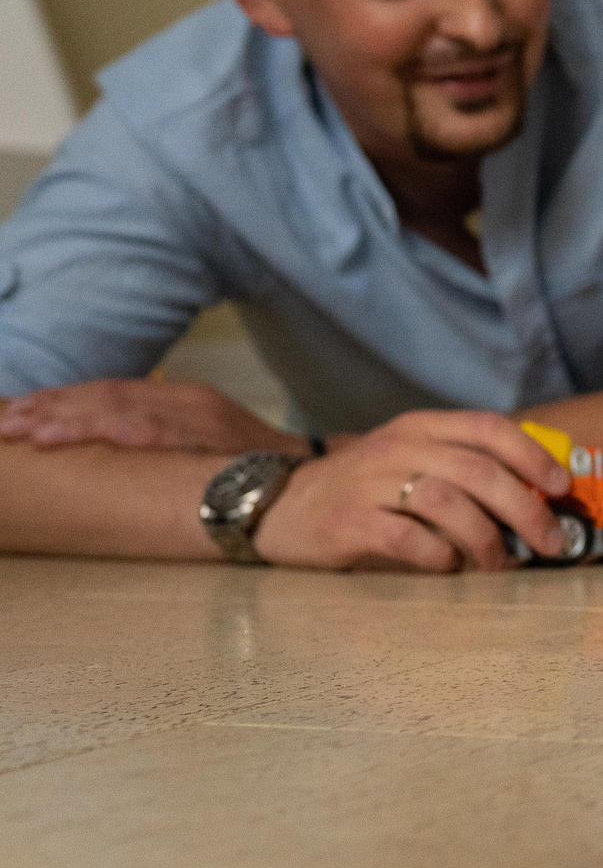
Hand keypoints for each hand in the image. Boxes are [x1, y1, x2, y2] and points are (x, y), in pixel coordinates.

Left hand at [2, 379, 300, 455]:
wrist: (308, 475)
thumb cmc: (249, 465)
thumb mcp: (200, 441)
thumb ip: (159, 436)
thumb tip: (104, 444)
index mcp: (178, 399)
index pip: (108, 393)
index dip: (59, 402)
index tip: (16, 412)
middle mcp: (185, 400)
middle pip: (105, 396)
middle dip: (50, 409)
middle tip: (5, 424)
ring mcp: (200, 416)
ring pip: (122, 408)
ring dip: (71, 420)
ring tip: (28, 432)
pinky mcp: (213, 436)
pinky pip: (160, 430)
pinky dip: (124, 429)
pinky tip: (93, 435)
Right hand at [253, 410, 572, 571]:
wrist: (280, 504)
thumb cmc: (366, 488)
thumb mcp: (412, 460)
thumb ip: (463, 467)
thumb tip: (538, 496)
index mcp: (422, 427)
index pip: (488, 428)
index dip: (532, 456)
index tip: (562, 487)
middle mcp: (398, 447)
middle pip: (478, 470)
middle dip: (525, 509)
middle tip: (549, 541)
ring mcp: (370, 482)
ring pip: (447, 502)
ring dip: (486, 538)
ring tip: (500, 564)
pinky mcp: (348, 521)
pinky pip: (407, 538)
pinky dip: (438, 555)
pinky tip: (448, 567)